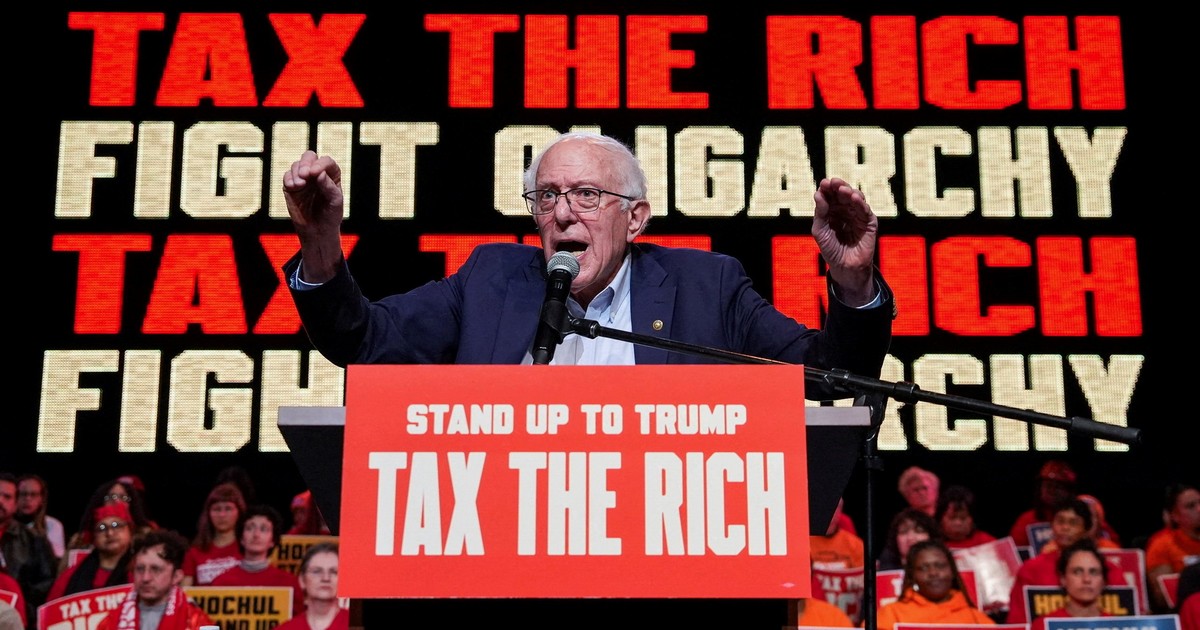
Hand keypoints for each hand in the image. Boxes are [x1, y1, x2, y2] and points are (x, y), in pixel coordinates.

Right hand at [283, 151, 344, 282]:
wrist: (318, 231)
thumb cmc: (331, 215)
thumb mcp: (335, 202)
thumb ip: (328, 186)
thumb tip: (319, 173)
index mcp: (331, 174)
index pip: (326, 161)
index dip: (320, 164)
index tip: (315, 173)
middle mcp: (316, 173)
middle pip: (309, 157)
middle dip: (306, 163)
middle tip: (305, 174)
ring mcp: (303, 179)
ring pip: (296, 165)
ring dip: (297, 172)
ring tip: (300, 185)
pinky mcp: (291, 186)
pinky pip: (287, 176)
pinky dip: (289, 179)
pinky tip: (293, 186)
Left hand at [812, 177, 877, 305]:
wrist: (844, 267)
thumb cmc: (830, 249)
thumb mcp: (820, 230)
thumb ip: (820, 213)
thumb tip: (818, 194)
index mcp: (833, 211)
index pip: (831, 195)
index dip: (828, 188)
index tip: (824, 183)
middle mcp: (846, 210)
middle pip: (843, 193)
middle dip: (838, 186)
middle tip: (833, 182)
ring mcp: (858, 215)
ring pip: (855, 198)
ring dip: (849, 191)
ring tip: (842, 189)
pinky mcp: (869, 222)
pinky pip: (865, 209)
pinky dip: (860, 202)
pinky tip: (854, 198)